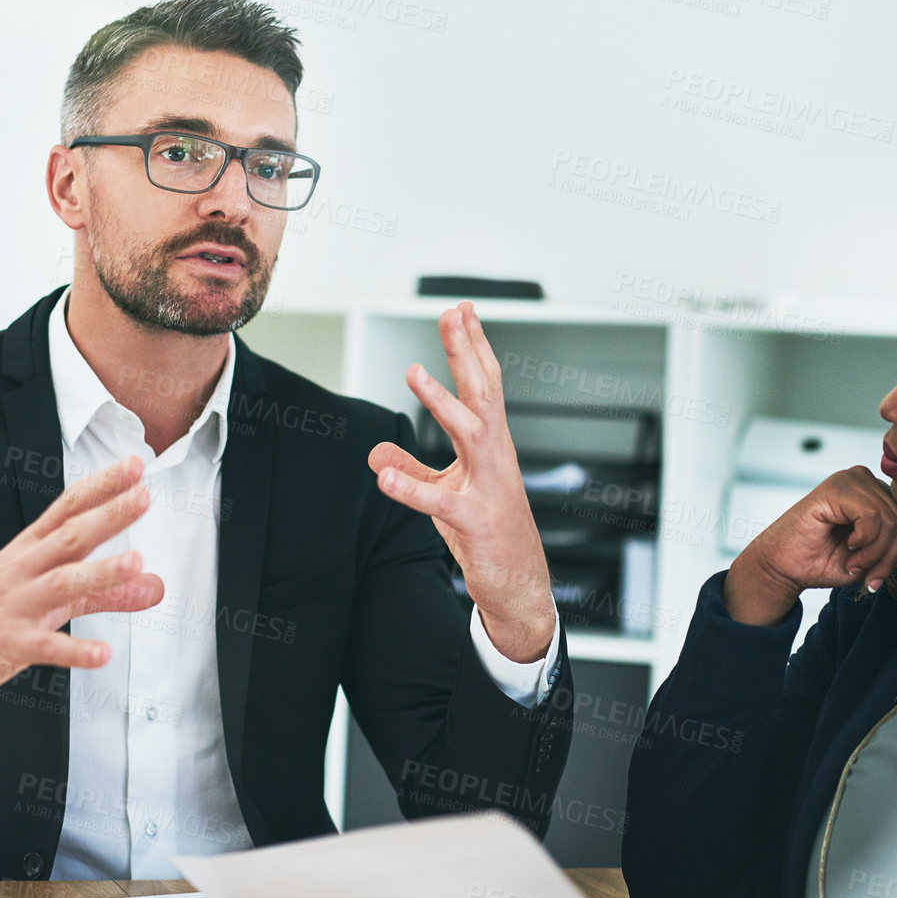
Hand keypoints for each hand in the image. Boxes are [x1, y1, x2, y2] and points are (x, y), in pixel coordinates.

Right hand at [0, 455, 165, 710]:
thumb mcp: (53, 595)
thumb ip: (108, 590)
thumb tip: (156, 585)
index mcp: (32, 548)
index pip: (69, 508)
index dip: (102, 486)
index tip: (135, 466)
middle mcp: (25, 570)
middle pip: (70, 537)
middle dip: (107, 516)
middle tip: (142, 498)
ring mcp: (17, 605)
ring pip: (61, 584)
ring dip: (99, 573)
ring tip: (136, 562)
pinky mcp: (11, 644)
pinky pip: (46, 647)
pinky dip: (75, 651)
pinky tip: (103, 654)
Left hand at [367, 302, 555, 663]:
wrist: (520, 587)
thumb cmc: (486, 536)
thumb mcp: (444, 496)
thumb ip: (412, 471)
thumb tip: (376, 454)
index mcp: (490, 448)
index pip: (484, 387)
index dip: (472, 348)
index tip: (461, 310)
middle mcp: (495, 459)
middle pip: (484, 395)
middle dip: (467, 352)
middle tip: (453, 313)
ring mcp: (489, 489)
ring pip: (471, 435)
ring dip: (443, 403)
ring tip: (413, 372)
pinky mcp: (475, 524)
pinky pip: (442, 503)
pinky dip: (412, 488)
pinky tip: (383, 476)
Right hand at [723, 465, 896, 625]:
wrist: (782, 567)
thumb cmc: (818, 562)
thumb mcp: (868, 561)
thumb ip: (895, 550)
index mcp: (872, 494)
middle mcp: (864, 481)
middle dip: (893, 557)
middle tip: (873, 579)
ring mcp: (850, 480)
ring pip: (891, 521)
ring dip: (877, 554)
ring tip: (856, 567)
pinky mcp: (837, 488)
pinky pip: (873, 517)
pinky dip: (865, 542)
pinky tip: (848, 549)